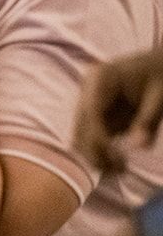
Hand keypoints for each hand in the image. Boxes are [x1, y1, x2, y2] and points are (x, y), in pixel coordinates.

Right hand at [75, 49, 162, 172]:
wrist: (159, 64)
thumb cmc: (160, 74)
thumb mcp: (161, 97)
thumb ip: (148, 120)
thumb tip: (139, 148)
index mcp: (100, 79)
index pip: (91, 112)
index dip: (99, 139)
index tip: (117, 161)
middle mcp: (88, 90)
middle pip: (80, 125)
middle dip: (96, 151)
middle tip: (121, 171)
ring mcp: (88, 101)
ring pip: (80, 133)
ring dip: (95, 154)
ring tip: (119, 169)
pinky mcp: (94, 112)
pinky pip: (89, 135)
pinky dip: (99, 150)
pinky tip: (116, 162)